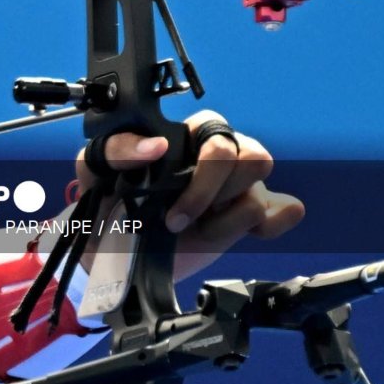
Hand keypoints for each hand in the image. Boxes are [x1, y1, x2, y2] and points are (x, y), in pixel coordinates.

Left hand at [75, 110, 303, 280]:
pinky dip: (269, 225)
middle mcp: (216, 157)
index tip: (168, 190)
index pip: (216, 128)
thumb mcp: (96, 172)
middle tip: (177, 219)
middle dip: (211, 193)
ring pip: (261, 191)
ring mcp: (237, 187)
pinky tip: (236, 234)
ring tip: (198, 229)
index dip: (202, 165)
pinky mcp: (252, 218)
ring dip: (227, 219)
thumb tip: (155, 145)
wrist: (116, 256)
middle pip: (251, 156)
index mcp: (185, 137)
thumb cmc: (109, 206)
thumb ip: (116, 149)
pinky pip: (287, 209)